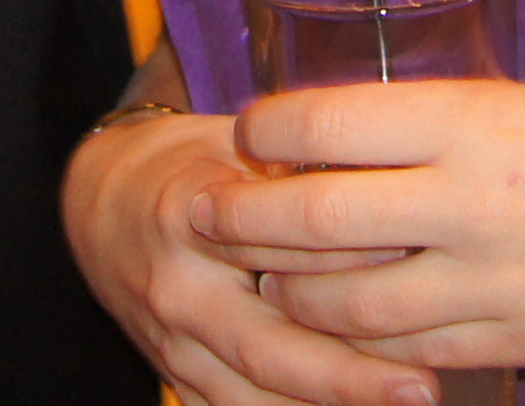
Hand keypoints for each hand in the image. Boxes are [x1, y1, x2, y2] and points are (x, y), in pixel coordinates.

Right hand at [66, 111, 439, 405]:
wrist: (101, 212)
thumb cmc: (185, 168)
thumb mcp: (231, 144)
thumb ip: (294, 167)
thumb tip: (382, 182)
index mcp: (187, 215)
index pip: (277, 247)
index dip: (350, 261)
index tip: (417, 271)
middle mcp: (178, 291)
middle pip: (270, 347)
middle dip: (350, 375)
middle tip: (423, 386)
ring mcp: (174, 346)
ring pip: (257, 395)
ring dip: (331, 403)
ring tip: (403, 402)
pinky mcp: (178, 380)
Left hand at [205, 75, 524, 375]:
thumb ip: (481, 119)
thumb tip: (416, 128)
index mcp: (477, 120)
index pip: (324, 127)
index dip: (266, 132)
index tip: (251, 130)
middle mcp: (469, 204)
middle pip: (310, 223)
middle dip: (245, 221)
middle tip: (216, 212)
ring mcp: (493, 285)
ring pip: (345, 308)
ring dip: (295, 296)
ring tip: (273, 281)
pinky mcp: (522, 344)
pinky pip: (414, 356)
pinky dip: (368, 348)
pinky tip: (354, 334)